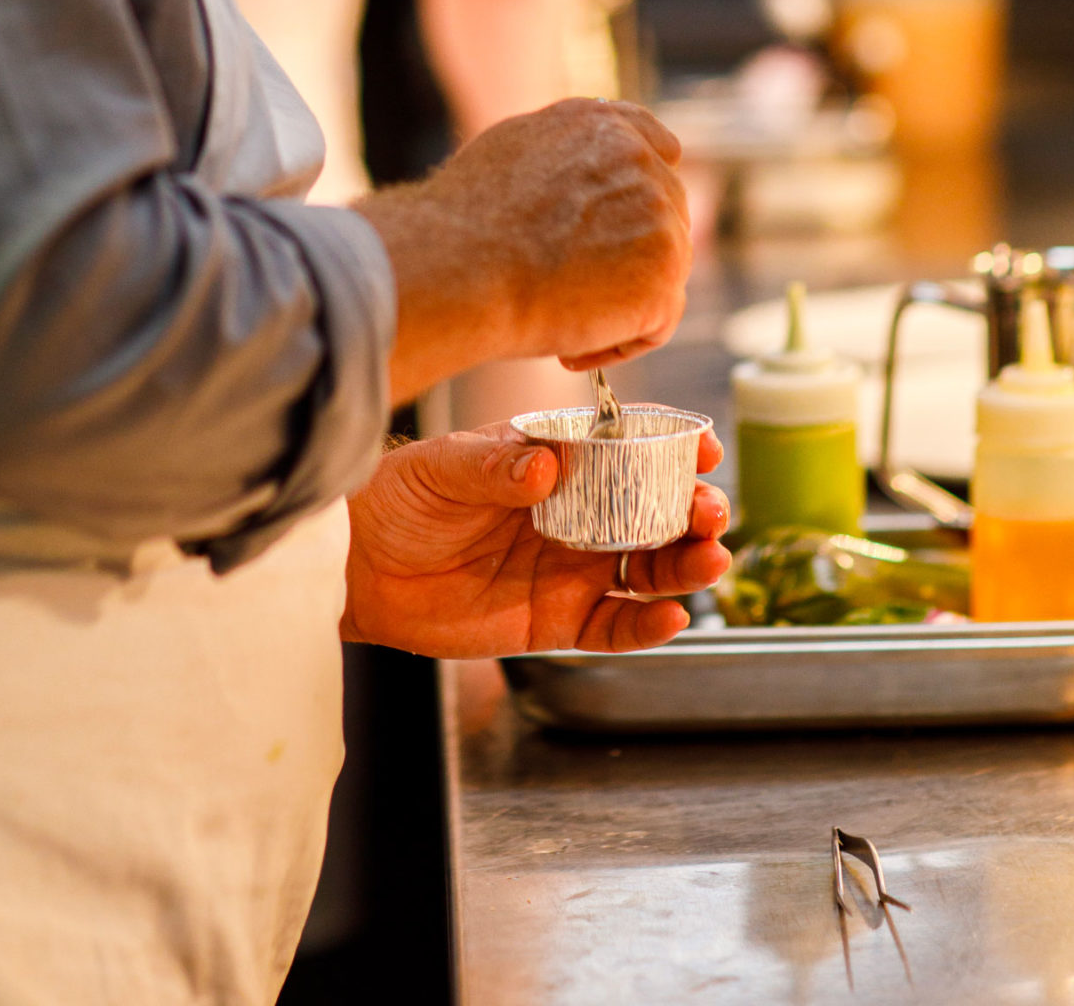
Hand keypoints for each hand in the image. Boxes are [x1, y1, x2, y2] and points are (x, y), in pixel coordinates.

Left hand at [342, 421, 729, 657]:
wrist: (363, 564)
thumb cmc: (403, 496)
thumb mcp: (443, 466)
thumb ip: (494, 464)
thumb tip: (543, 467)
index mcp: (558, 460)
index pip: (628, 450)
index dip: (671, 448)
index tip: (703, 448)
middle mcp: (577, 513)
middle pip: (653, 512)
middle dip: (692, 510)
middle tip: (710, 511)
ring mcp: (571, 567)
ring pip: (647, 568)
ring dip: (686, 565)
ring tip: (710, 559)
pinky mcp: (557, 619)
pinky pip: (614, 626)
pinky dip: (648, 625)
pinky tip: (673, 616)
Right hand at [360, 99, 691, 401]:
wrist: (462, 266)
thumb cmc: (469, 221)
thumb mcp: (515, 149)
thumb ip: (567, 154)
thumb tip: (579, 174)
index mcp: (604, 126)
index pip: (659, 149)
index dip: (645, 191)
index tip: (624, 227)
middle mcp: (640, 163)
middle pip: (667, 217)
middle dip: (632, 255)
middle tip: (577, 290)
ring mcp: (659, 218)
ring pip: (663, 272)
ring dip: (622, 302)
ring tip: (562, 322)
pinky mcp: (662, 276)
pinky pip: (658, 321)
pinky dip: (621, 341)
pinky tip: (573, 346)